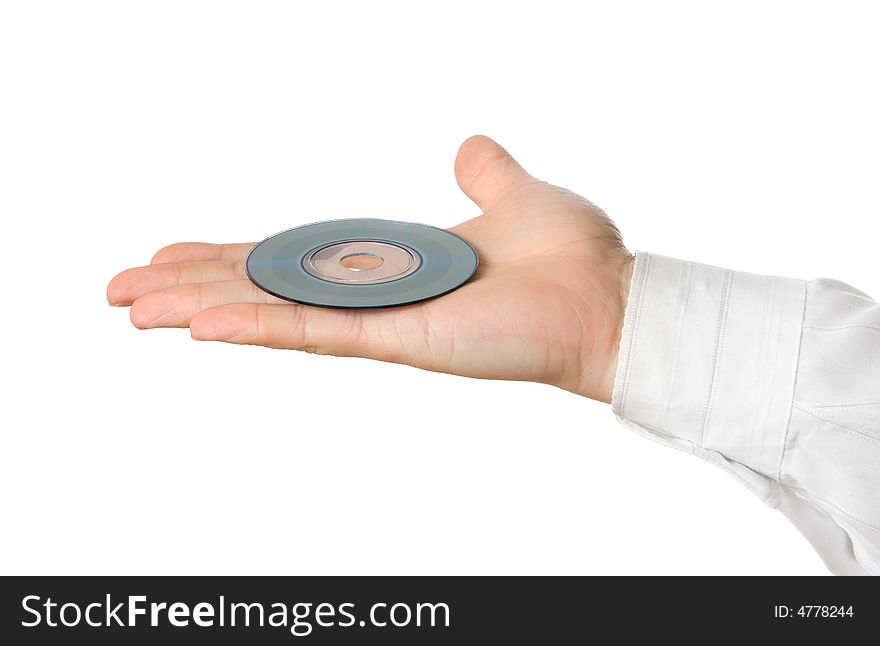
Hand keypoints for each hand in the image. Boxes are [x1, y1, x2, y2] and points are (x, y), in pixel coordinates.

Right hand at [107, 136, 632, 401]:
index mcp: (392, 262)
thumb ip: (484, 172)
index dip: (231, 255)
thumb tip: (469, 145)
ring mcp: (384, 321)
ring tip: (132, 307)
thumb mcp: (515, 192)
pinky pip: (317, 331)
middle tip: (121, 290)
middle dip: (191, 284)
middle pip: (267, 285)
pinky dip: (257, 325)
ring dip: (200, 306)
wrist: (611, 299)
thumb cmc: (571, 258)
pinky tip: (198, 322)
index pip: (295, 257)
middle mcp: (378, 294)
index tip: (173, 253)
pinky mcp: (402, 339)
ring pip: (275, 310)